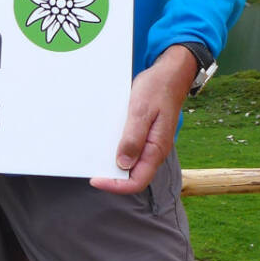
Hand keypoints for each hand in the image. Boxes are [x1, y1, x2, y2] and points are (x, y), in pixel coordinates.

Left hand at [90, 44, 196, 194]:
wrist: (169, 75)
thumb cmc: (156, 90)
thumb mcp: (141, 111)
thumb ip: (133, 138)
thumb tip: (123, 165)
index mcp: (156, 149)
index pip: (137, 181)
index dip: (116, 185)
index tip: (95, 179)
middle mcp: (153, 151)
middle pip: (132, 176)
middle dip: (112, 177)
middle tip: (90, 167)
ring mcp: (149, 143)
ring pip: (130, 163)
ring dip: (112, 163)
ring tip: (93, 156)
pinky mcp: (144, 135)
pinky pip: (130, 148)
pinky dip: (116, 149)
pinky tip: (103, 142)